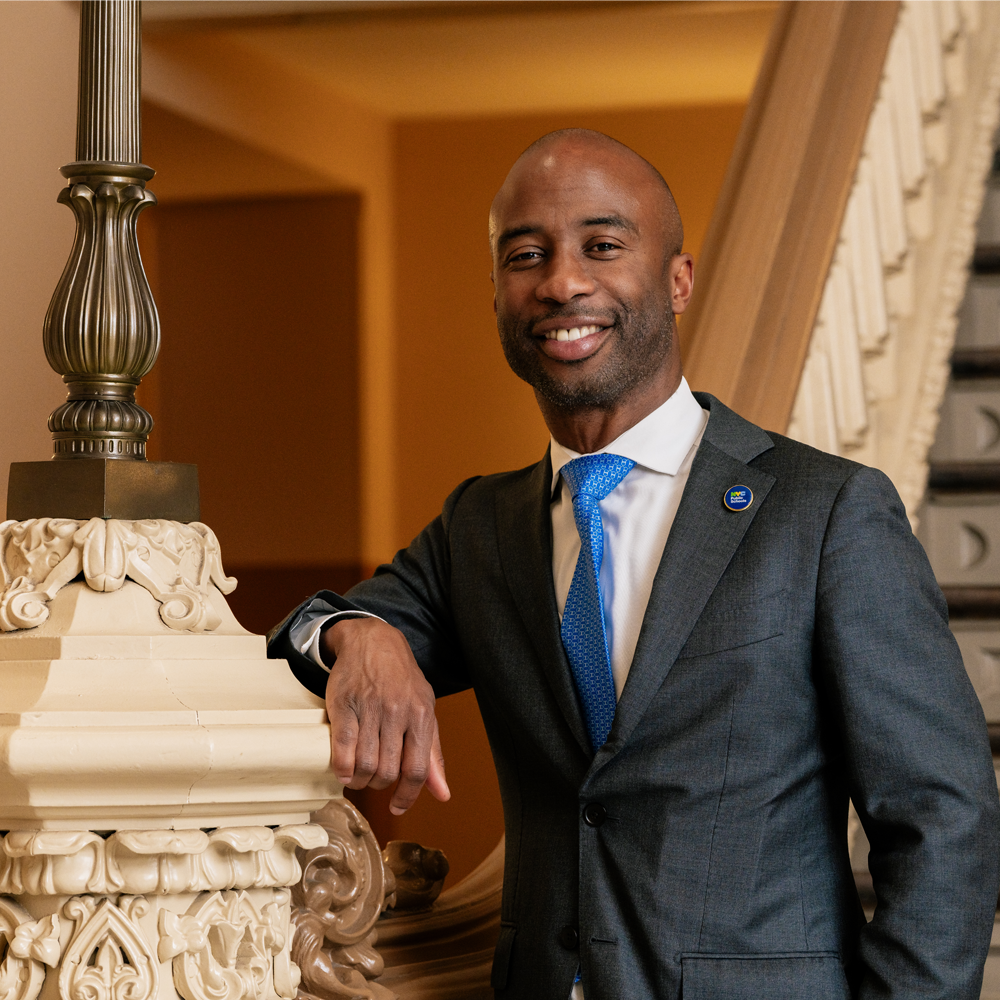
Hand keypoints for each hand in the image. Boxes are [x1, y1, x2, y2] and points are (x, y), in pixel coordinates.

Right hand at [320, 617, 450, 814]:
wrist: (373, 641)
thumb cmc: (401, 679)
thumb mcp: (424, 709)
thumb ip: (432, 753)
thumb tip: (443, 793)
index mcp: (421, 715)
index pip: (417, 769)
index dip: (406, 796)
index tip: (396, 807)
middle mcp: (397, 712)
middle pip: (387, 771)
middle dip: (379, 784)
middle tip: (373, 780)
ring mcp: (369, 708)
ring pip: (364, 764)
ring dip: (360, 779)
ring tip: (359, 774)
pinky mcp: (343, 705)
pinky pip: (342, 748)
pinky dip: (342, 768)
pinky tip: (344, 769)